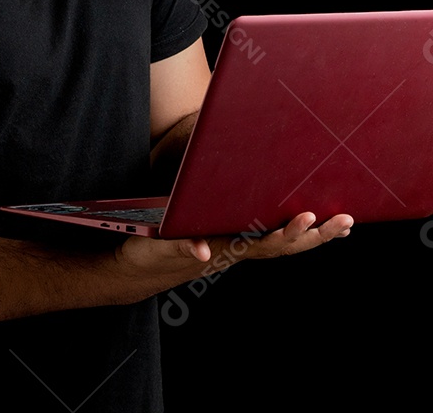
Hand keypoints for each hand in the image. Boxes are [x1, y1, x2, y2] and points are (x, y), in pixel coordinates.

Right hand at [114, 211, 353, 291]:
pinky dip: (294, 231)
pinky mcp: (232, 240)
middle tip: (345, 222)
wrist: (141, 268)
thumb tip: (203, 250)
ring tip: (342, 223)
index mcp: (223, 249)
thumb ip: (182, 247)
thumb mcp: (159, 248)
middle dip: (315, 235)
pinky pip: (271, 236)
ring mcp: (237, 247)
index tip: (308, 217)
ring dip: (313, 235)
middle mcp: (236, 250)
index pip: (263, 243)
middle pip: (283, 246)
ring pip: (282, 243)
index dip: (287, 232)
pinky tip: (311, 222)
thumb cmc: (149, 254)